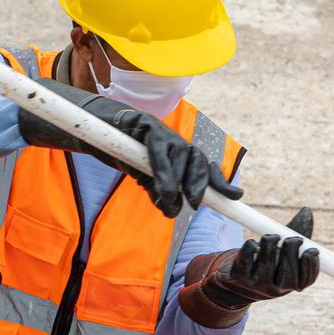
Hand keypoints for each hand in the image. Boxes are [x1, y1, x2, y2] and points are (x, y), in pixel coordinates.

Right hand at [18, 80, 240, 217]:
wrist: (97, 129)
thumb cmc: (123, 153)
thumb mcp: (143, 178)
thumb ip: (158, 192)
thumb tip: (171, 210)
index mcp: (178, 154)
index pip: (203, 168)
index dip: (220, 182)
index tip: (235, 198)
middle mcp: (175, 141)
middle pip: (197, 159)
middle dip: (200, 183)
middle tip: (194, 203)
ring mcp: (161, 131)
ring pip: (180, 154)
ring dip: (176, 180)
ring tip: (168, 199)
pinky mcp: (145, 124)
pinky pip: (158, 147)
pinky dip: (161, 167)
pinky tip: (159, 185)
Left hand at [204, 209, 320, 306]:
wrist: (236, 283)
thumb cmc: (268, 263)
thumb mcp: (285, 253)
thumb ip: (298, 233)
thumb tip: (306, 211)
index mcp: (291, 286)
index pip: (307, 279)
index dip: (312, 263)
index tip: (312, 249)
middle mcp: (276, 290)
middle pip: (289, 270)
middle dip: (291, 247)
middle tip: (291, 239)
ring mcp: (257, 285)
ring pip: (267, 258)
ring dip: (271, 241)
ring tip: (271, 239)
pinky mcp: (239, 277)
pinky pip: (248, 253)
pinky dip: (251, 244)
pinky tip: (254, 246)